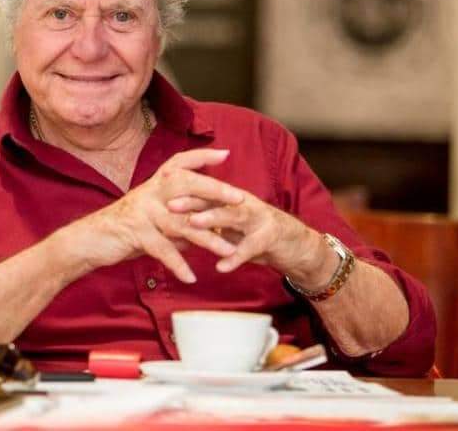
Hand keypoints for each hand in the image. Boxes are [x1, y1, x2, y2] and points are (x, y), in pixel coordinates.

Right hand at [69, 148, 244, 282]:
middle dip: (216, 191)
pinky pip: (162, 250)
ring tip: (229, 251)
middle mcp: (150, 192)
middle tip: (240, 199)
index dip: (203, 157)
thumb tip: (205, 232)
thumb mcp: (152, 217)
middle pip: (188, 185)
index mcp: (154, 184)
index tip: (225, 153)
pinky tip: (192, 277)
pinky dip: (178, 265)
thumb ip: (177, 220)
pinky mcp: (136, 233)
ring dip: (208, 239)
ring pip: (182, 223)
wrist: (89, 240)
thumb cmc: (124, 228)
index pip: (181, 162)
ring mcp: (143, 211)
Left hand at [168, 192, 333, 285]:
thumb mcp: (232, 225)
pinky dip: (236, 257)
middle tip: (169, 205)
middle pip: (215, 199)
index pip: (205, 192)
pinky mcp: (270, 238)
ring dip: (212, 220)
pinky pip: (250, 248)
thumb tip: (180, 220)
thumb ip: (211, 221)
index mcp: (233, 200)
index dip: (184, 190)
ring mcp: (259, 219)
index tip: (160, 191)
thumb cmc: (258, 235)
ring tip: (194, 225)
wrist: (297, 246)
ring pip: (232, 217)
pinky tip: (222, 267)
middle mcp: (244, 204)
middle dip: (192, 201)